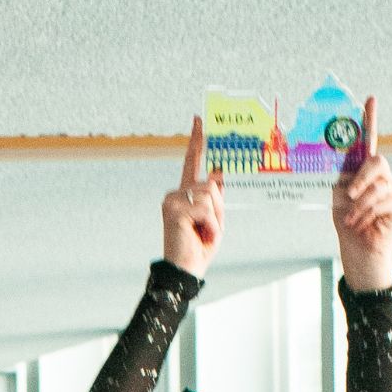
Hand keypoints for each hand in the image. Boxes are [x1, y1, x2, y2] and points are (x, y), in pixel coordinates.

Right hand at [162, 117, 223, 278]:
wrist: (185, 272)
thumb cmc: (198, 248)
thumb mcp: (214, 218)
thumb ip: (216, 197)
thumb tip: (219, 173)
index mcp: (185, 194)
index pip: (191, 161)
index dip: (196, 140)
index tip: (200, 118)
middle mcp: (176, 194)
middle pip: (211, 184)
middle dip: (217, 208)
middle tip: (207, 230)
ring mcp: (172, 201)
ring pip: (210, 196)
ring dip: (215, 219)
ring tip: (203, 235)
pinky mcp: (174, 210)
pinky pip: (205, 210)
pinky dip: (210, 226)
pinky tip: (200, 237)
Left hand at [333, 98, 391, 292]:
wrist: (356, 249)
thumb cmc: (346, 222)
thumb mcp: (336, 197)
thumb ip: (339, 178)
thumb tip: (331, 166)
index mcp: (362, 169)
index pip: (368, 139)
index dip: (369, 119)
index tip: (369, 99)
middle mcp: (380, 174)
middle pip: (377, 161)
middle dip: (361, 178)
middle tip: (348, 194)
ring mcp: (391, 188)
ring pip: (377, 187)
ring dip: (358, 206)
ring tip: (350, 220)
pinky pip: (382, 203)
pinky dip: (366, 216)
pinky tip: (360, 225)